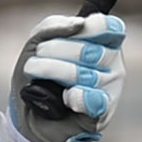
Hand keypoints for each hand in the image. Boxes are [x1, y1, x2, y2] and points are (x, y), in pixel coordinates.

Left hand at [8, 12, 127, 141]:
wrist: (29, 117)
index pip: (108, 27)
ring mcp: (111, 87)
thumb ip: (52, 26)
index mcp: (104, 41)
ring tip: (37, 76)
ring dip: (51, 72)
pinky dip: (74, 98)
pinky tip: (65, 99)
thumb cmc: (37, 78)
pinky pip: (92, 99)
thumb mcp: (35, 45)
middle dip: (53, 51)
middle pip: (87, 50)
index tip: (69, 33)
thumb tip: (78, 24)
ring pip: (83, 73)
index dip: (87, 28)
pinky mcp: (103, 111)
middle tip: (36, 59)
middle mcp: (113, 63)